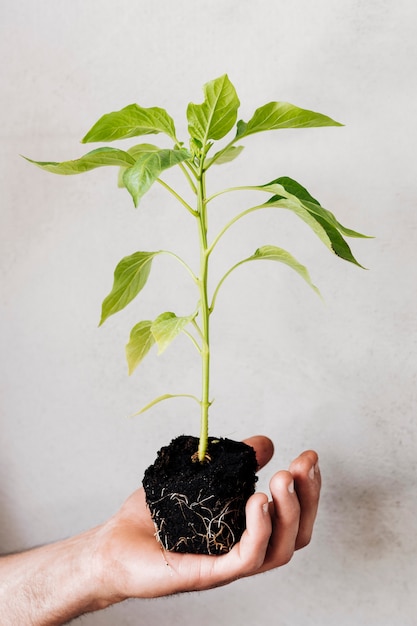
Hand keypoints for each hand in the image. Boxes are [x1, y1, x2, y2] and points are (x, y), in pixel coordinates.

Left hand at [94, 436, 320, 602]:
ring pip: (277, 551)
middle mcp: (243, 550)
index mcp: (245, 530)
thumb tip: (265, 443)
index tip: (309, 458)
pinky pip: (245, 559)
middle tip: (301, 466)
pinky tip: (258, 502)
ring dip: (287, 514)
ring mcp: (227, 565)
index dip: (307, 490)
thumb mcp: (200, 479)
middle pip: (294, 536)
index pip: (290, 517)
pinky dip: (258, 531)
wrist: (114, 544)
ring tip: (282, 480)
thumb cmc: (154, 517)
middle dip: (306, 499)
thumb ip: (234, 464)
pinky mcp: (208, 574)